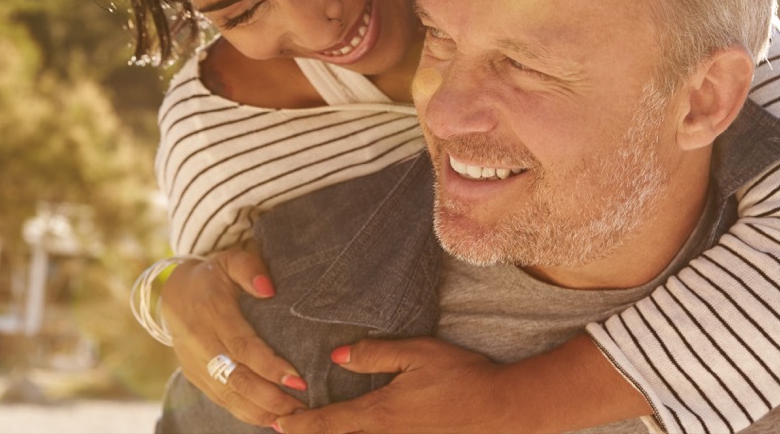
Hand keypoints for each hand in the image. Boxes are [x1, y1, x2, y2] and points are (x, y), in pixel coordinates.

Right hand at [161, 247, 307, 426]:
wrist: (174, 292)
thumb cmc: (214, 275)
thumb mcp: (230, 260)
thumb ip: (250, 268)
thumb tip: (268, 288)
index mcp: (212, 314)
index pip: (243, 346)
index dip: (269, 366)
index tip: (297, 379)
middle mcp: (201, 343)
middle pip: (236, 378)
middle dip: (269, 397)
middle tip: (301, 407)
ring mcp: (195, 364)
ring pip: (227, 395)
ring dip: (260, 411)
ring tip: (291, 418)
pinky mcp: (194, 376)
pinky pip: (220, 399)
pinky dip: (244, 413)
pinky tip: (269, 419)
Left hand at [274, 337, 513, 433]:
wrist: (502, 410)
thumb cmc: (463, 377)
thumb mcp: (418, 354)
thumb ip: (375, 354)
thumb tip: (336, 357)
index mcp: (380, 413)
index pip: (327, 423)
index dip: (299, 425)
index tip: (278, 424)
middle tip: (283, 428)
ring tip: (315, 431)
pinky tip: (360, 430)